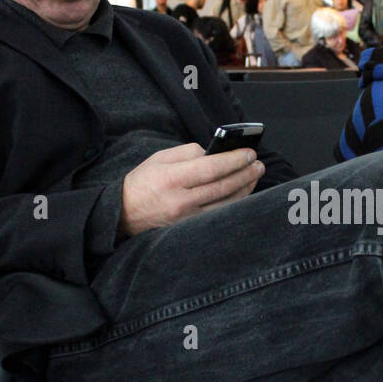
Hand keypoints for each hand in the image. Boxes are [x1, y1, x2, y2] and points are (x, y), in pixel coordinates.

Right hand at [120, 143, 263, 236]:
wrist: (124, 214)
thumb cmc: (142, 182)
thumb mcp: (159, 158)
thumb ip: (188, 153)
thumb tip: (214, 153)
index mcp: (172, 178)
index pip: (212, 168)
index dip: (234, 160)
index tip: (249, 152)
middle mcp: (182, 200)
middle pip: (224, 186)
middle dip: (246, 173)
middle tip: (258, 164)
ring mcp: (188, 218)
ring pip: (226, 203)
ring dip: (245, 188)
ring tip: (255, 175)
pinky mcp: (191, 229)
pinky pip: (220, 214)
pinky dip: (235, 202)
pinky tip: (244, 192)